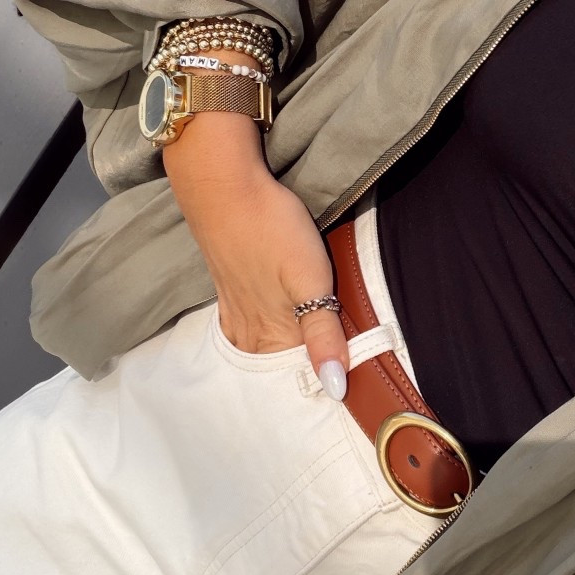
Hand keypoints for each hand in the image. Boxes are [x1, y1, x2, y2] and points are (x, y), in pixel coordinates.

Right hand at [162, 108, 349, 398]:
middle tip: (332, 372)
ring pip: (262, 348)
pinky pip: (244, 329)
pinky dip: (259, 337)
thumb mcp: (311, 281)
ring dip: (282, 356)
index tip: (348, 383)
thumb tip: (335, 387)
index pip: (301, 376)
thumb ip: (323, 335)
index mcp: (271, 335)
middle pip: (279, 366)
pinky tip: (267, 333)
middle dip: (302, 372)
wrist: (226, 188)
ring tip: (303, 360)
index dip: (325, 380)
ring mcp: (236, 310)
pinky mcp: (229, 290)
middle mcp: (249, 331)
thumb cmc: (273, 230)